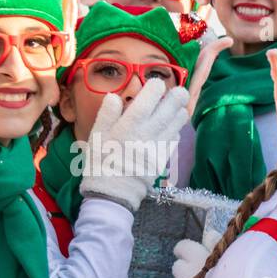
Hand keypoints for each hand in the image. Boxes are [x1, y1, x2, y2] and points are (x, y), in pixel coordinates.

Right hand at [79, 78, 189, 211]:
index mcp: (130, 125)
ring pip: (177, 124)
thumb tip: (115, 96)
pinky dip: (175, 131)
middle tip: (178, 91)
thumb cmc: (100, 163)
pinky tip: (172, 127)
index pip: (149, 98)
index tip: (155, 84)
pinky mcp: (163, 159)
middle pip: (170, 109)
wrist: (113, 193)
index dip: (155, 88)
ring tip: (178, 107)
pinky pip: (174, 140)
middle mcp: (148, 133)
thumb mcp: (96, 136)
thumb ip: (107, 114)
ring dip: (179, 113)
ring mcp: (158, 146)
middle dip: (176, 97)